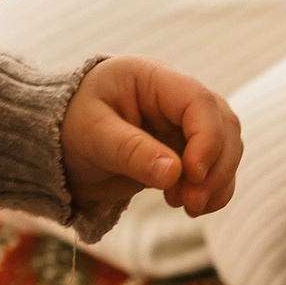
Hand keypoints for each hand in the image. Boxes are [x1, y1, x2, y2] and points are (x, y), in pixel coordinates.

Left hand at [62, 56, 241, 216]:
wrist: (58, 147)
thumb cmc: (68, 128)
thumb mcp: (93, 137)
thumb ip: (132, 152)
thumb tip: (175, 173)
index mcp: (152, 78)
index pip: (199, 101)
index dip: (207, 138)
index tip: (193, 175)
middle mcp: (175, 98)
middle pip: (223, 124)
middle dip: (216, 166)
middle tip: (192, 201)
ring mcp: (183, 125)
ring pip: (227, 148)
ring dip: (217, 181)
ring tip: (188, 206)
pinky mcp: (185, 151)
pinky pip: (216, 169)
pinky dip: (214, 190)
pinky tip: (191, 206)